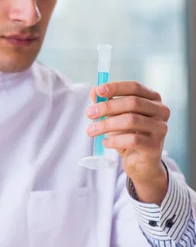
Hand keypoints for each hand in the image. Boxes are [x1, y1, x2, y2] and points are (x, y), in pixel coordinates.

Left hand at [85, 81, 169, 203]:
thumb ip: (107, 102)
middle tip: (89, 113)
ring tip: (91, 130)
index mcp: (153, 99)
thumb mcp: (116, 116)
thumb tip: (94, 91)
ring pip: (131, 120)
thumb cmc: (128, 134)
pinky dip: (114, 140)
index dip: (116, 87)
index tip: (98, 91)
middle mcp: (161, 111)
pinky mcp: (155, 146)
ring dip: (107, 124)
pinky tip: (105, 142)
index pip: (135, 87)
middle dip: (107, 107)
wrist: (139, 162)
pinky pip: (132, 140)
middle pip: (133, 102)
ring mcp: (161, 128)